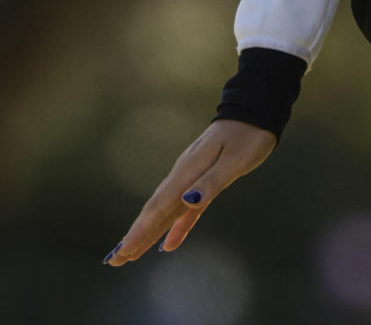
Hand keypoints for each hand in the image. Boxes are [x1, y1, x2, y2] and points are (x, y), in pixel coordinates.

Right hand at [103, 119, 275, 264]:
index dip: (141, 230)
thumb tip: (186, 201)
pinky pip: (185, 208)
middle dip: (136, 235)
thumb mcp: (235, 160)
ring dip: (149, 233)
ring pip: (166, 210)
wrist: (255, 111)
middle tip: (115, 260)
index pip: (160, 205)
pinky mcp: (203, 179)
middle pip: (156, 210)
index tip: (123, 251)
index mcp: (189, 169)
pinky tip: (168, 244)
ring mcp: (192, 176)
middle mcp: (185, 173)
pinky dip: (177, 226)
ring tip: (131, 254)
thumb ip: (211, 181)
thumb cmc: (249, 135)